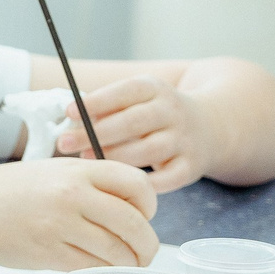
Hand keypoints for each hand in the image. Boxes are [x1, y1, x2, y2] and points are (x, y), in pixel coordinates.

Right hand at [0, 158, 157, 269]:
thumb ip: (89, 183)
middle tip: (144, 255)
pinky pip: (90, 268)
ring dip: (127, 265)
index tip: (144, 217)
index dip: (150, 206)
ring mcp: (59, 225)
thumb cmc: (8, 189)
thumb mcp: (52, 171)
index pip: (138, 184)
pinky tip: (96, 271)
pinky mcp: (46, 252)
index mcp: (77, 170)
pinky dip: (101, 273)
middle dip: (147, 246)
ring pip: (115, 252)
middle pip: (134, 224)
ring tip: (123, 268)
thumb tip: (130, 210)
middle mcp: (72, 194)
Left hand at [55, 76, 213, 190]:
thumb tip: (71, 121)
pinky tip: (118, 184)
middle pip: (134, 121)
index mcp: (155, 89)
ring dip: (115, 156)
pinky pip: (167, 179)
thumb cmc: (155, 114)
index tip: (68, 112)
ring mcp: (185, 139)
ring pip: (150, 150)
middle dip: (96, 133)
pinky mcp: (191, 166)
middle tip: (64, 142)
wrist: (210, 127)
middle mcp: (173, 111)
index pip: (126, 91)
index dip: (96, 102)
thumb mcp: (137, 99)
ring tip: (86, 160)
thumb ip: (108, 108)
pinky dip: (143, 184)